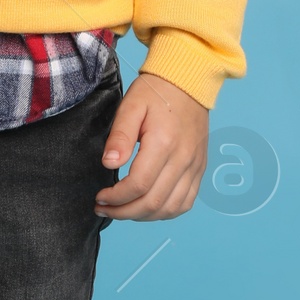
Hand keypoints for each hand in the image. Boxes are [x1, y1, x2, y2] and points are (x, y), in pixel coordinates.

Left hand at [95, 72, 208, 220]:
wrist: (188, 82)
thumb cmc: (156, 92)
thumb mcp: (131, 106)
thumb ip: (119, 137)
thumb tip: (109, 165)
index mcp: (164, 143)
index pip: (139, 185)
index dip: (116, 198)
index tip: (100, 197)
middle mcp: (183, 159)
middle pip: (153, 202)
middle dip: (124, 212)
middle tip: (104, 209)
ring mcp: (194, 166)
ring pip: (171, 208)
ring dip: (144, 216)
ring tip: (123, 210)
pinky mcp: (199, 169)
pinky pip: (186, 202)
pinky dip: (166, 212)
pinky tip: (148, 207)